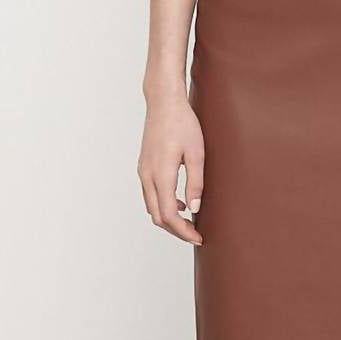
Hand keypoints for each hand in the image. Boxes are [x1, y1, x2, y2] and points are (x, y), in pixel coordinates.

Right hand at [138, 90, 203, 244]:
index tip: (198, 237)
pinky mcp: (143, 167)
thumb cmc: (182, 123)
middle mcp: (147, 176)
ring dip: (168, 219)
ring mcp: (142, 171)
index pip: (169, 215)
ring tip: (189, 221)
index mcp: (161, 174)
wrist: (163, 102)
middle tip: (195, 234)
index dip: (183, 231)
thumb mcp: (196, 153)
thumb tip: (194, 209)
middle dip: (176, 230)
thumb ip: (196, 183)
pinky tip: (179, 202)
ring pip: (151, 207)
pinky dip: (162, 205)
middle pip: (157, 216)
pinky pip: (149, 195)